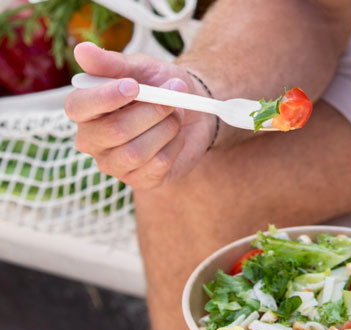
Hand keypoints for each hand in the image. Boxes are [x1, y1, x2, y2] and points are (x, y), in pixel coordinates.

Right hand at [64, 42, 215, 188]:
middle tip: (172, 97)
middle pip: (114, 131)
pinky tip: (176, 137)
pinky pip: (158, 165)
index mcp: (84, 110)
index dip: (106, 97)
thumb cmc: (160, 87)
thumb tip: (81, 50)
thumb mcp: (140, 68)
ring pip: (136, 151)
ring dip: (165, 129)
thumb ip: (112, 63)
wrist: (194, 112)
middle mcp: (92, 140)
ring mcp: (114, 164)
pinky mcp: (140, 181)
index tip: (134, 85)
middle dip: (151, 112)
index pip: (78, 107)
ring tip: (175, 115)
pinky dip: (175, 145)